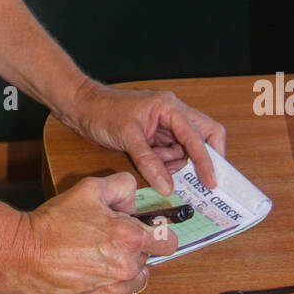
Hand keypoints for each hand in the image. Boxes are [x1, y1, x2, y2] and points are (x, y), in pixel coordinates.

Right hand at [5, 172, 176, 293]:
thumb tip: (135, 199)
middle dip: (131, 250)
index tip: (146, 234)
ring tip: (94, 261)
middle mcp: (127, 268)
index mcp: (129, 238)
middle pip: (146, 260)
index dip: (158, 235)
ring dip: (121, 272)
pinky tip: (85, 278)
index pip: (168, 242)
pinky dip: (105, 291)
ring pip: (133, 281)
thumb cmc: (53, 223)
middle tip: (104, 242)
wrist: (21, 256)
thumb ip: (121, 187)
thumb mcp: (89, 189)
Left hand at [61, 81, 226, 195]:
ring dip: (176, 163)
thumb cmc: (103, 112)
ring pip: (186, 149)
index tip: (211, 182)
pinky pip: (170, 154)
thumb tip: (168, 186)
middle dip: (202, 159)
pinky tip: (151, 165)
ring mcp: (165, 125)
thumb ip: (149, 162)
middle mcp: (173, 113)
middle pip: (203, 136)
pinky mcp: (156, 136)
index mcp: (170, 106)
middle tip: (201, 180)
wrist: (82, 108)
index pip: (198, 135)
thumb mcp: (126, 137)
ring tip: (156, 164)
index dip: (206, 160)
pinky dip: (165, 164)